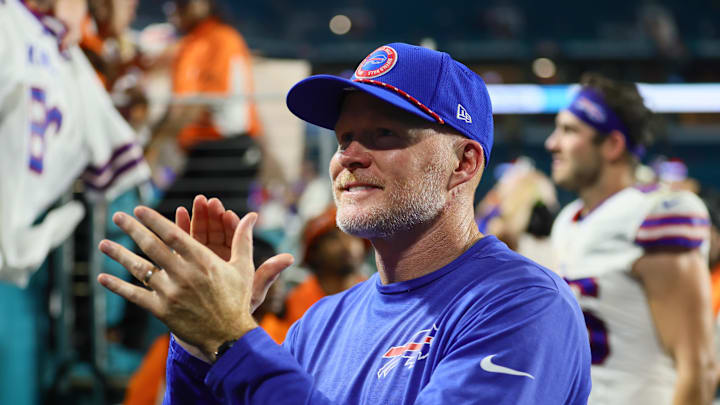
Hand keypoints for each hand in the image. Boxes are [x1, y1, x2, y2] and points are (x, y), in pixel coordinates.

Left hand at [97, 206, 292, 357]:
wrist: (229, 337)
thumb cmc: (237, 300)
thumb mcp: (243, 268)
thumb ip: (243, 240)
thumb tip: (251, 216)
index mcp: (202, 261)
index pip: (172, 234)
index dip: (154, 220)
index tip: (140, 209)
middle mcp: (183, 274)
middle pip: (151, 246)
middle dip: (132, 229)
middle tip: (118, 216)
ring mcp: (170, 293)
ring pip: (139, 269)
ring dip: (119, 254)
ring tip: (104, 242)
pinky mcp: (161, 310)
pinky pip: (135, 295)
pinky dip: (117, 286)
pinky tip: (103, 277)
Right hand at [175, 195, 287, 311]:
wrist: (211, 333)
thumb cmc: (234, 313)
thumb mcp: (253, 292)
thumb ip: (268, 274)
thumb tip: (290, 257)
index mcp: (236, 261)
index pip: (235, 237)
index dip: (232, 224)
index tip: (228, 213)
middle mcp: (218, 258)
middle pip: (215, 232)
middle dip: (213, 216)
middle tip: (209, 202)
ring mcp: (199, 260)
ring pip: (199, 234)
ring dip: (198, 217)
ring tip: (197, 202)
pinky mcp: (182, 263)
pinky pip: (181, 243)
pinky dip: (181, 227)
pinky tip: (180, 212)